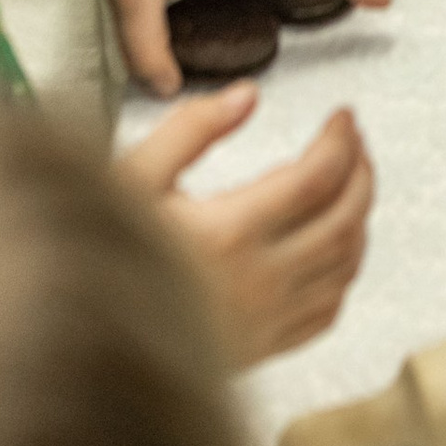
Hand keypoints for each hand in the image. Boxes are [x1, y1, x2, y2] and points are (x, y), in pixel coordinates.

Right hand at [121, 82, 376, 360]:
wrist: (82, 345)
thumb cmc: (100, 260)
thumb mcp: (132, 178)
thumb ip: (189, 130)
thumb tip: (246, 96)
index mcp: (228, 234)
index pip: (316, 177)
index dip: (342, 139)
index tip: (343, 115)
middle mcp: (257, 281)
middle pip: (345, 219)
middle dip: (362, 171)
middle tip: (355, 141)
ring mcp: (265, 321)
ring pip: (346, 265)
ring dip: (360, 217)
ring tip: (352, 181)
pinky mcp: (263, 348)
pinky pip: (328, 310)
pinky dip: (344, 271)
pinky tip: (334, 247)